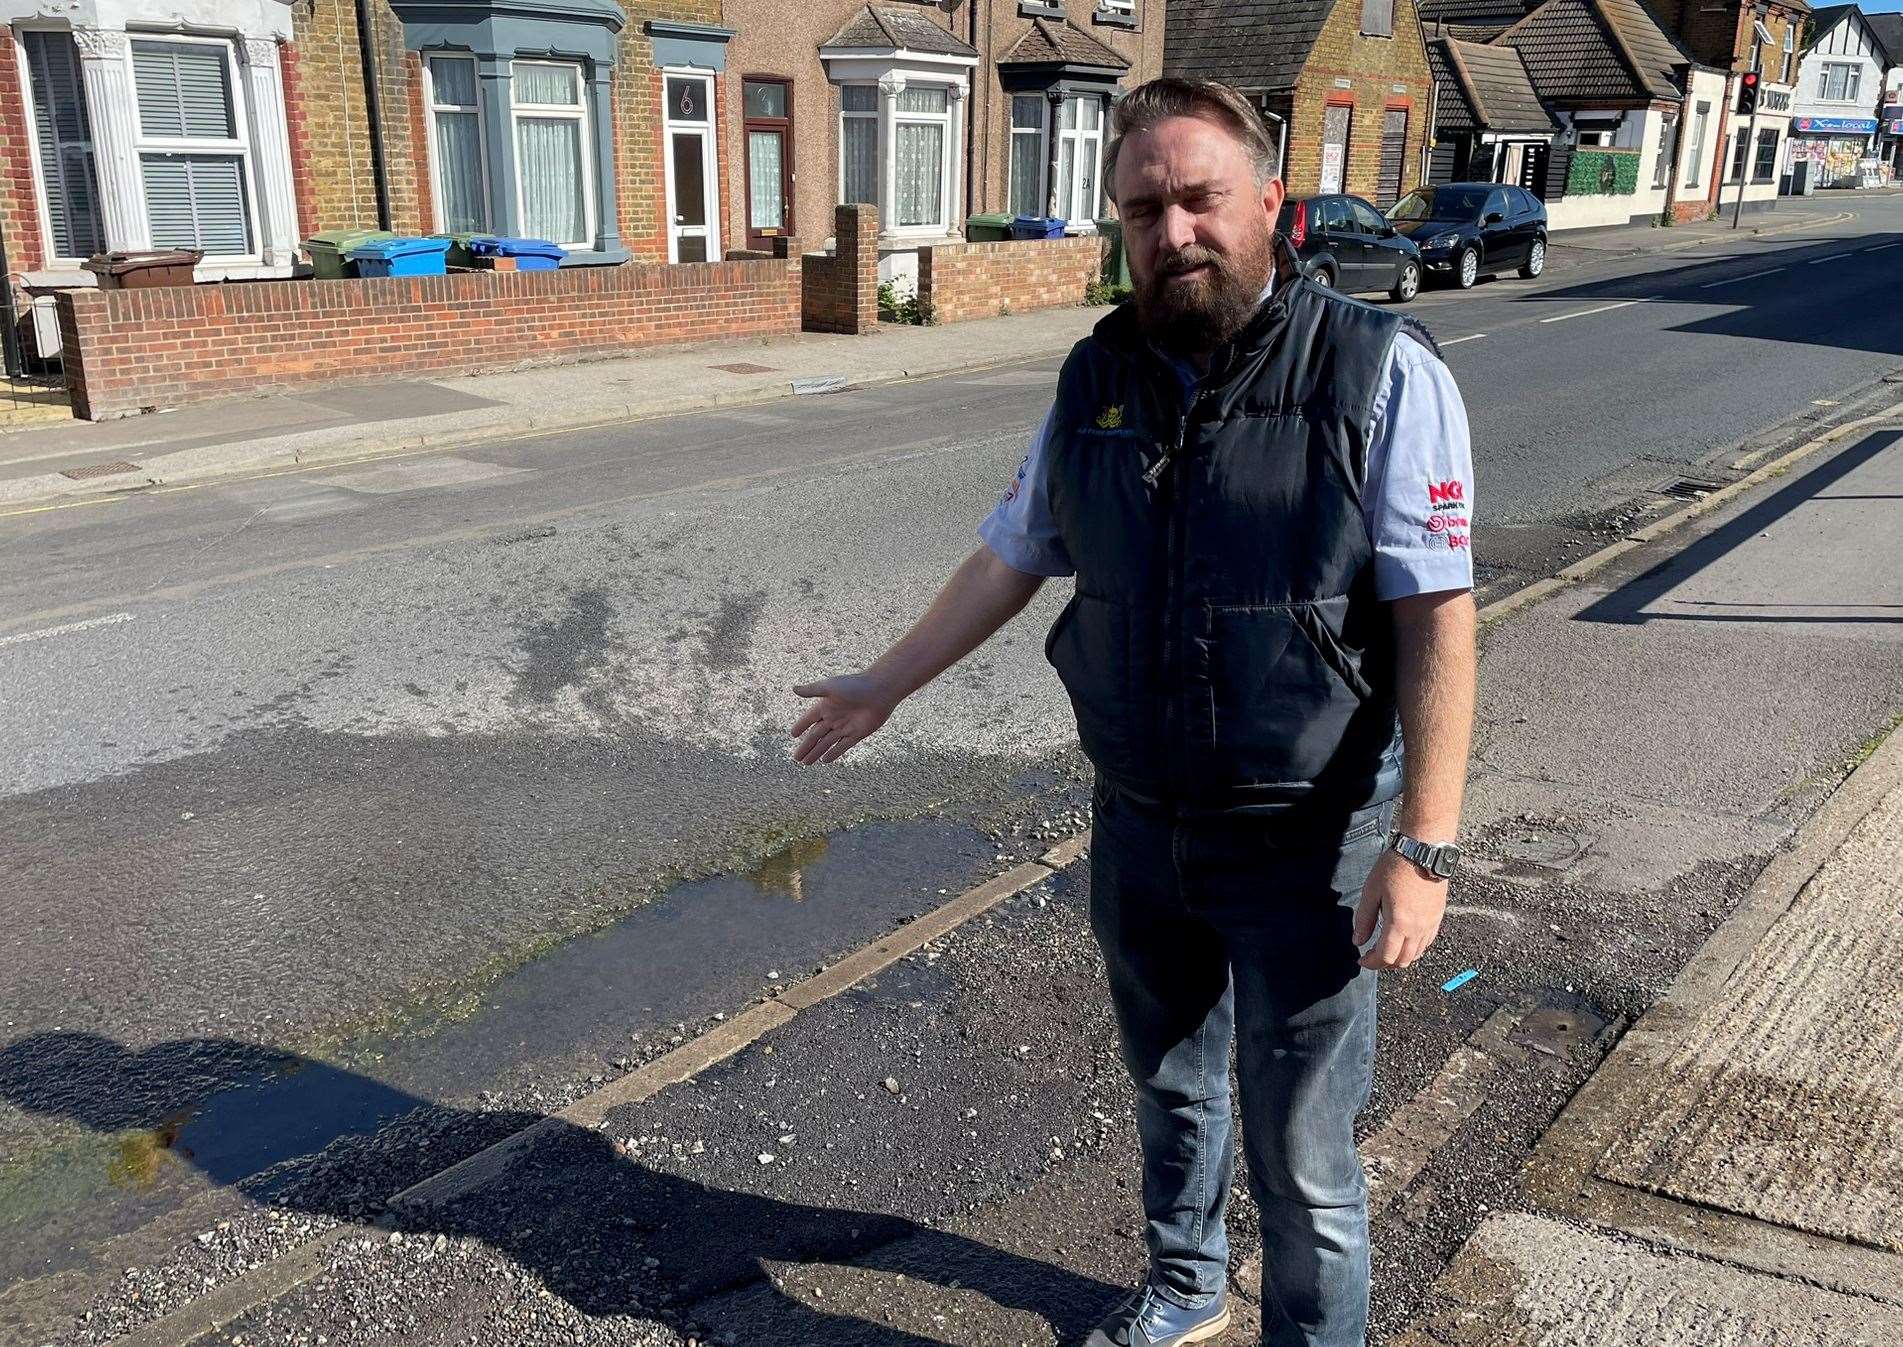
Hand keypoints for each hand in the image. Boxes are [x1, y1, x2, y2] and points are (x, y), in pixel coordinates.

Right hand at [790, 672, 898, 764]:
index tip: (793, 735)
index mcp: (825, 706)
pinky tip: (825, 760)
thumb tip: (793, 689)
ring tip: (806, 763)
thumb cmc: (855, 685)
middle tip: (796, 758)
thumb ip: (812, 690)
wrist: (880, 690)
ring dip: (816, 753)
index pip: (809, 719)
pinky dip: (834, 753)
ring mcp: (845, 727)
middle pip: (816, 735)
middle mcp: (834, 717)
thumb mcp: (830, 687)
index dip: (801, 726)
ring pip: (827, 743)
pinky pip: (842, 746)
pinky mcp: (857, 734)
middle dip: (806, 747)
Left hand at [1352, 850, 1447, 970]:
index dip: (1372, 963)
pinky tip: (1404, 940)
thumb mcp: (1371, 892)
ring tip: (1386, 949)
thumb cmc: (1395, 867)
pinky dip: (1414, 948)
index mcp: (1399, 923)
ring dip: (1400, 958)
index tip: (1362, 960)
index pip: (1386, 957)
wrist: (1423, 851)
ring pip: (1417, 954)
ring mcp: (1430, 924)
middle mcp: (1417, 929)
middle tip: (1372, 956)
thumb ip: (1364, 919)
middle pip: (1403, 961)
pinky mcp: (1438, 917)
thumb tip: (1358, 941)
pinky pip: (1427, 943)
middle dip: (1385, 964)